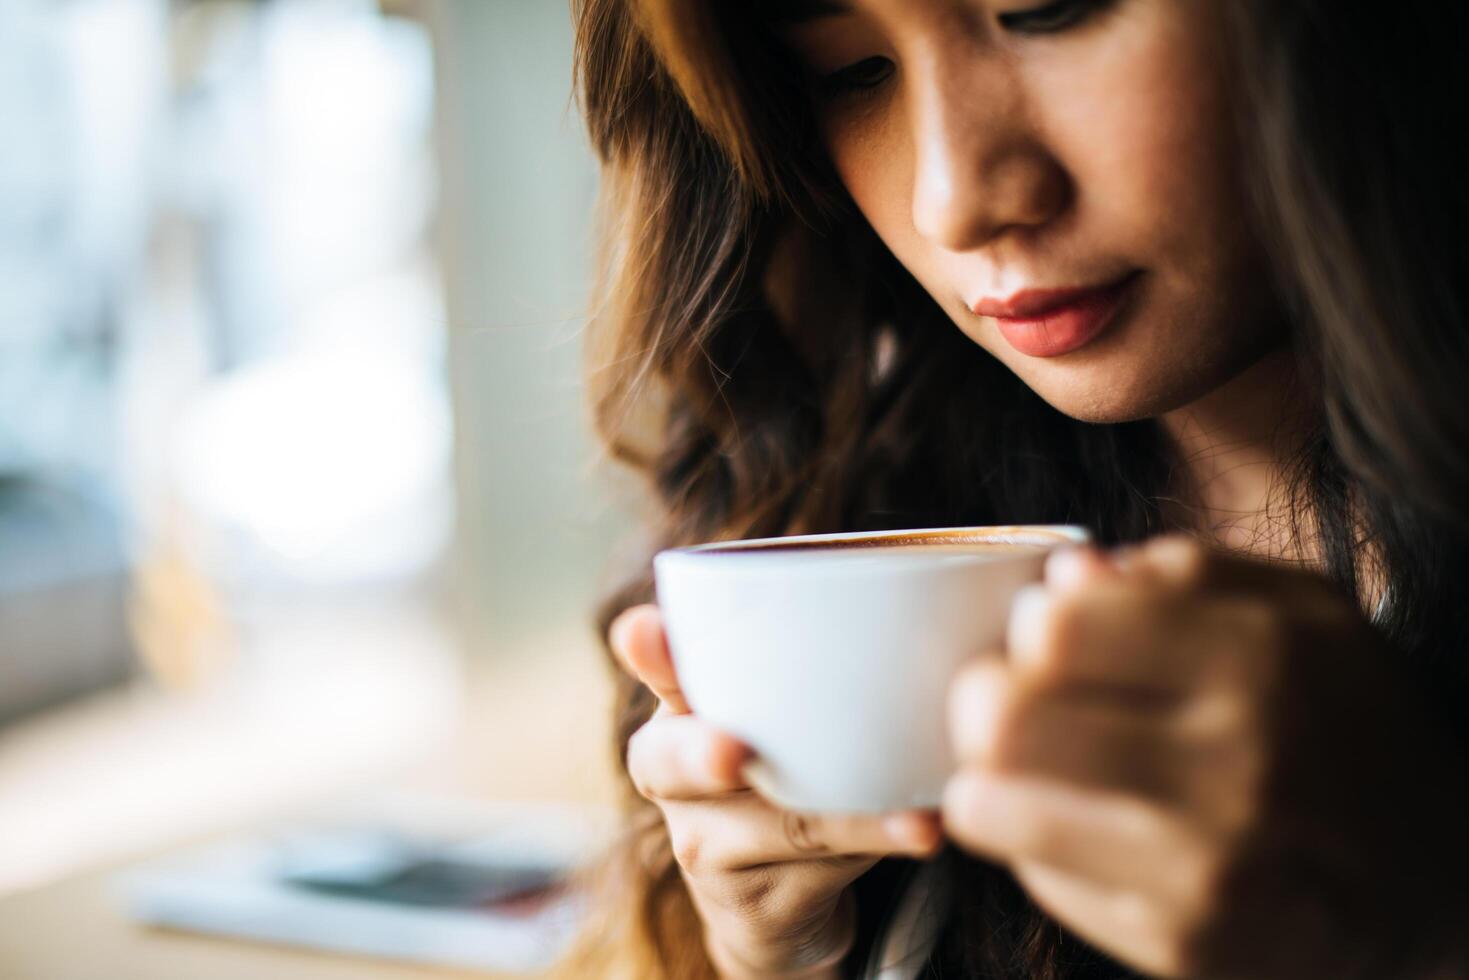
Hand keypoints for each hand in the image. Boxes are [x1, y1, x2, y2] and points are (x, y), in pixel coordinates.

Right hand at [610, 604, 942, 979]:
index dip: (649, 651)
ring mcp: (703, 845)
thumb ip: (806, 648)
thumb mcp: (783, 704)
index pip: (658, 668)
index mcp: (677, 705)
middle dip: (700, 753)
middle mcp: (670, 773)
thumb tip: (918, 583)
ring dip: (849, 815)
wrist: (775, 899)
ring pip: (776, 820)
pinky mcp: (750, 902)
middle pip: (673, 761)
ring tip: (912, 814)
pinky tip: (920, 830)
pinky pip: (819, 867)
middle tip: (729, 750)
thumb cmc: (787, 765)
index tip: (642, 629)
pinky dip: (875, 844)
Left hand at [941, 536, 1468, 978]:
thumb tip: (1062, 574)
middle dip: (982, 702)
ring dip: (984, 780)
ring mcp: (1207, 864)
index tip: (1045, 644)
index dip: (1031, 631)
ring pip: (990, 804)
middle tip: (1006, 707)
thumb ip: (1179, 574)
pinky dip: (1035, 848)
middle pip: (1004, 714)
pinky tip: (1082, 833)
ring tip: (1017, 771)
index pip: (1054, 628)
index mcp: (1261, 655)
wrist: (1444, 882)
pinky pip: (1037, 880)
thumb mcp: (1300, 614)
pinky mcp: (1183, 944)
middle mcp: (1236, 760)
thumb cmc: (1344, 723)